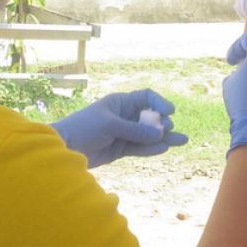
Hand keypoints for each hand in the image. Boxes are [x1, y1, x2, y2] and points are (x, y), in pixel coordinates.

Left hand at [51, 89, 187, 167]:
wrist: (64, 148)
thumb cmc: (84, 128)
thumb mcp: (110, 125)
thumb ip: (135, 130)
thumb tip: (160, 132)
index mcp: (120, 102)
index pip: (146, 98)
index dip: (159, 103)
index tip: (169, 112)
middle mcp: (124, 116)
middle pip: (150, 117)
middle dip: (162, 123)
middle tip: (167, 129)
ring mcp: (124, 133)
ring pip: (148, 134)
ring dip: (163, 137)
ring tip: (182, 140)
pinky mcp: (121, 148)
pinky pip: (140, 147)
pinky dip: (151, 148)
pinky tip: (164, 148)